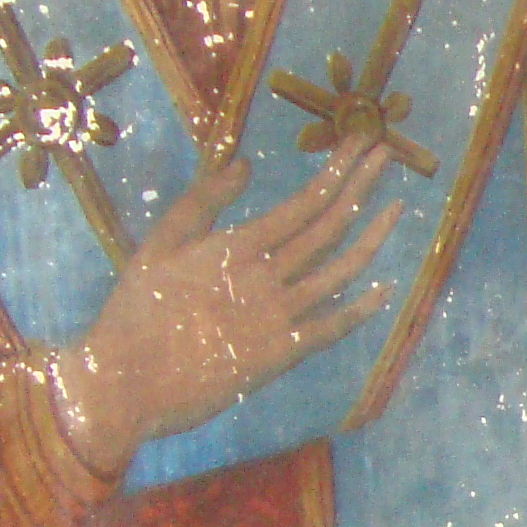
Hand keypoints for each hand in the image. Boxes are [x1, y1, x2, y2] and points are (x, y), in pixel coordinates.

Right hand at [46, 145, 400, 473]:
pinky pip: (334, 326)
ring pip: (342, 270)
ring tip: (399, 208)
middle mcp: (267, 274)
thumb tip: (246, 164)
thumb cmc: (137, 310)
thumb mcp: (159, 245)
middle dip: (363, 185)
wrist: (127, 383)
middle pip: (331, 223)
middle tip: (388, 155)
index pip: (305, 200)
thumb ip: (203, 202)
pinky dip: (363, 307)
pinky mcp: (283, 354)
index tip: (363, 144)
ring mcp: (281, 315)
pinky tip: (385, 289)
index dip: (340, 170)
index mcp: (238, 244)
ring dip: (374, 237)